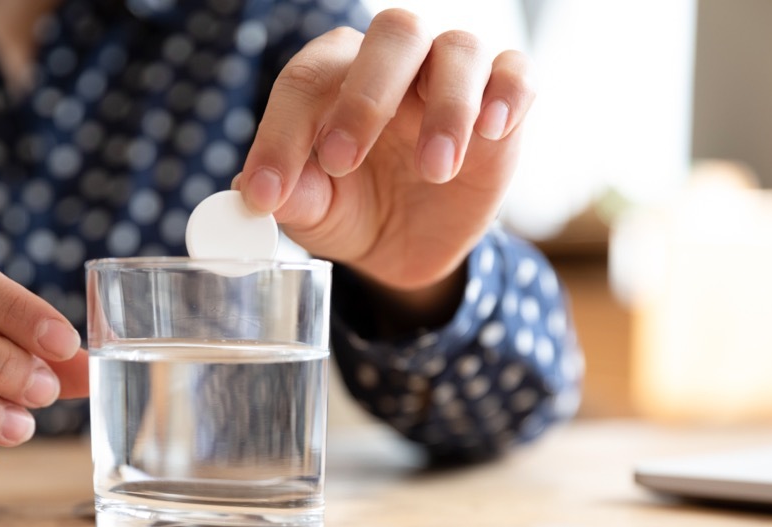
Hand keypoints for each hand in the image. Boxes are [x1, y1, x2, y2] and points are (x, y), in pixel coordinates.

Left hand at [238, 9, 534, 298]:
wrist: (409, 246)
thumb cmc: (353, 210)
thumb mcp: (315, 215)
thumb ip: (290, 198)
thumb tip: (254, 193)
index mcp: (334, 77)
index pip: (306, 82)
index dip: (280, 136)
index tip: (266, 194)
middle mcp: (394, 62)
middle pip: (392, 35)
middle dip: (365, 98)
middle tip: (342, 161)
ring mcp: (451, 78)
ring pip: (458, 49)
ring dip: (446, 108)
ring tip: (434, 170)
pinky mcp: (504, 106)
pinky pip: (517, 74)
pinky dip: (507, 94)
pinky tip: (491, 132)